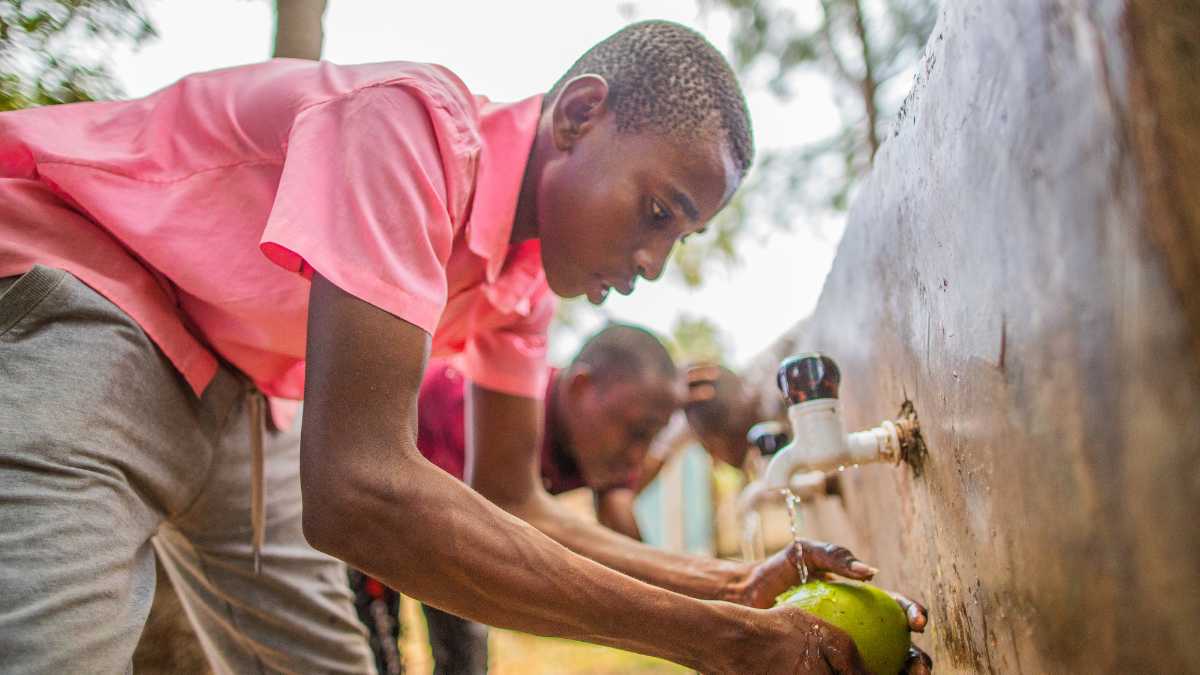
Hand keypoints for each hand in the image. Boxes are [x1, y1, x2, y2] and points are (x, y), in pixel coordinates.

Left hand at [730, 540, 932, 672]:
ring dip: (900, 674)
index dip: (914, 613)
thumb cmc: (779, 570)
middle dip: (918, 658)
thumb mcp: (807, 553)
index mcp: (864, 600)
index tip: (918, 622)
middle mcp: (863, 625)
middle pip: (901, 645)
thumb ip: (836, 556)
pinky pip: (849, 673)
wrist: (749, 595)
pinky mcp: (830, 662)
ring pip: (883, 666)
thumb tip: (871, 573)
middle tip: (918, 666)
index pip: (898, 608)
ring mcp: (848, 646)